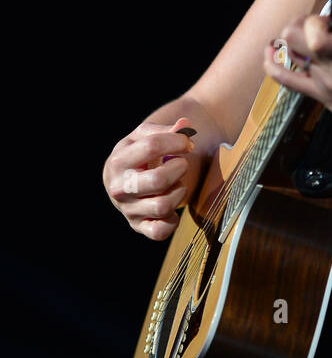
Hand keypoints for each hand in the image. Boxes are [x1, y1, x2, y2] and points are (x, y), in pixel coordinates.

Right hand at [103, 118, 199, 240]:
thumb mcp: (148, 135)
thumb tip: (184, 125)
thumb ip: (167, 129)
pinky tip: (173, 207)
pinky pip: (160, 232)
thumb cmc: (143, 153)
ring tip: (177, 183)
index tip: (187, 143)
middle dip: (179, 168)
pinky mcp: (139, 227)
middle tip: (182, 164)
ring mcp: (128, 210)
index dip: (176, 142)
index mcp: (118, 161)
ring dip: (179, 192)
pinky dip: (172, 220)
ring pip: (162, 206)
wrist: (132, 175)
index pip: (151, 146)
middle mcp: (119, 188)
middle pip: (158, 180)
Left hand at [265, 15, 331, 164]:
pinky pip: (287, 79)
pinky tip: (268, 54)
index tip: (329, 20)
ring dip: (292, 40)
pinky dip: (272, 64)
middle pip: (294, 35)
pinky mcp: (320, 97)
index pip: (316, 25)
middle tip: (313, 26)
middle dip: (300, 24)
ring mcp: (324, 81)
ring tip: (298, 38)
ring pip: (290, 52)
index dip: (317, 18)